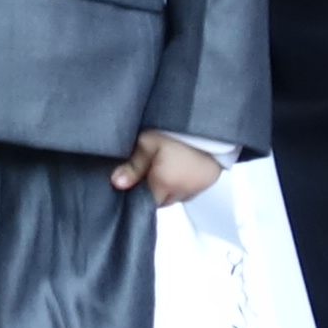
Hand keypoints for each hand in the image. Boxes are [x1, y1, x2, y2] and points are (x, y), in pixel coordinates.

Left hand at [113, 130, 227, 206]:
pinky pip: (187, 190)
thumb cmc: (179, 131)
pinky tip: (178, 166)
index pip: (144, 203)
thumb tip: (117, 183)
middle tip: (148, 166)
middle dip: (151, 188)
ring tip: (165, 164)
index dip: (136, 192)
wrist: (210, 123)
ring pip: (173, 196)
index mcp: (164, 184)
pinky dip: (180, 182)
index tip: (132, 179)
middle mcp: (181, 192)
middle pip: (159, 200)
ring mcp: (195, 190)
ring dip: (166, 186)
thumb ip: (133, 165)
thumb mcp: (149, 141)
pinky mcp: (207, 184)